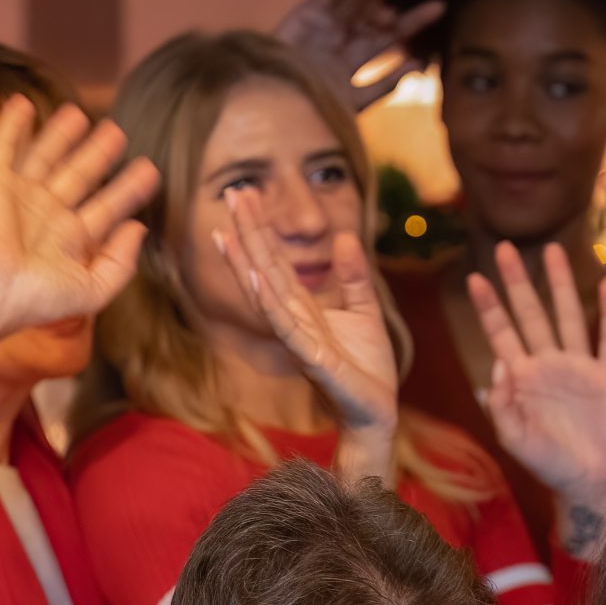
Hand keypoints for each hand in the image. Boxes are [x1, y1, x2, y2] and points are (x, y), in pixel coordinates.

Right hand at [0, 96, 159, 339]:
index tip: (150, 170)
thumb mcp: (92, 290)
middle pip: (78, 176)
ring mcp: (20, 197)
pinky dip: (11, 125)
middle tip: (117, 132)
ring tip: (79, 113)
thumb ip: (121, 263)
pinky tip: (22, 103)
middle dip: (98, 154)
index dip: (128, 189)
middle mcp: (46, 216)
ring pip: (46, 157)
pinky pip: (3, 147)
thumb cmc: (37, 299)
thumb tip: (139, 228)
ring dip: (60, 135)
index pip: (106, 207)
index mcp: (70, 240)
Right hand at [216, 190, 399, 439]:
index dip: (260, 229)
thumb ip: (353, 276)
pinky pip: (288, 327)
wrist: (377, 411)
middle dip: (248, 232)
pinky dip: (270, 303)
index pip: (275, 262)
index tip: (245, 194)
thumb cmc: (366, 366)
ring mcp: (298, 340)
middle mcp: (293, 321)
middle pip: (264, 269)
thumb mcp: (365, 309)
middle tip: (233, 193)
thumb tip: (345, 236)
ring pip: (266, 295)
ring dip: (247, 263)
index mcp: (303, 308)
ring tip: (229, 231)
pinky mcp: (312, 360)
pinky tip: (256, 278)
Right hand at [275, 0, 447, 111]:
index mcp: (353, 66)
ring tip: (392, 14)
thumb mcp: (351, 102)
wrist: (269, 103)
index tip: (436, 30)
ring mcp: (325, 27)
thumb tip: (417, 66)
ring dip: (378, 6)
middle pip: (381, 27)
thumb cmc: (308, 108)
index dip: (411, 39)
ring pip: (359, 8)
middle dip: (408, 20)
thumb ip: (383, 85)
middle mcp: (342, 44)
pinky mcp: (307, 13)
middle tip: (438, 8)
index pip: (389, 49)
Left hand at [468, 243, 605, 556]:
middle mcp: (549, 364)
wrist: (589, 483)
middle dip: (518, 281)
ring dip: (561, 283)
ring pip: (569, 315)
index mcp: (523, 378)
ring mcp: (580, 367)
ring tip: (554, 249)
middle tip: (506, 246)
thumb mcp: (515, 440)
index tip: (474, 277)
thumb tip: (499, 365)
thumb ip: (503, 406)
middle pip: (531, 313)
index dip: (489, 306)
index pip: (501, 333)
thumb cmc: (548, 465)